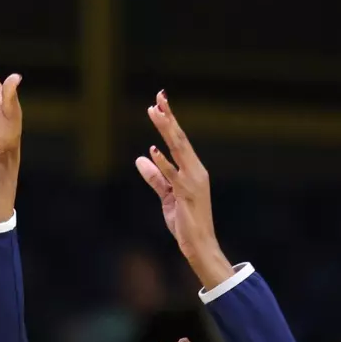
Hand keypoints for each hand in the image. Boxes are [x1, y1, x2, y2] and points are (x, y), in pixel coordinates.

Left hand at [134, 91, 230, 286]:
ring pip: (178, 150)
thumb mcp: (166, 196)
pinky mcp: (187, 195)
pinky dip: (164, 163)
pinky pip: (173, 176)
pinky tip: (154, 150)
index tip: (159, 102)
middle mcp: (195, 171)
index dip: (169, 121)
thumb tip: (140, 159)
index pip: (178, 141)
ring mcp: (192, 182)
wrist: (200, 245)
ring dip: (166, 130)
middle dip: (168, 117)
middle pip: (179, 139)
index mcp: (192, 170)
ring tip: (155, 112)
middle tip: (159, 97)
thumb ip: (155, 177)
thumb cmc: (186, 221)